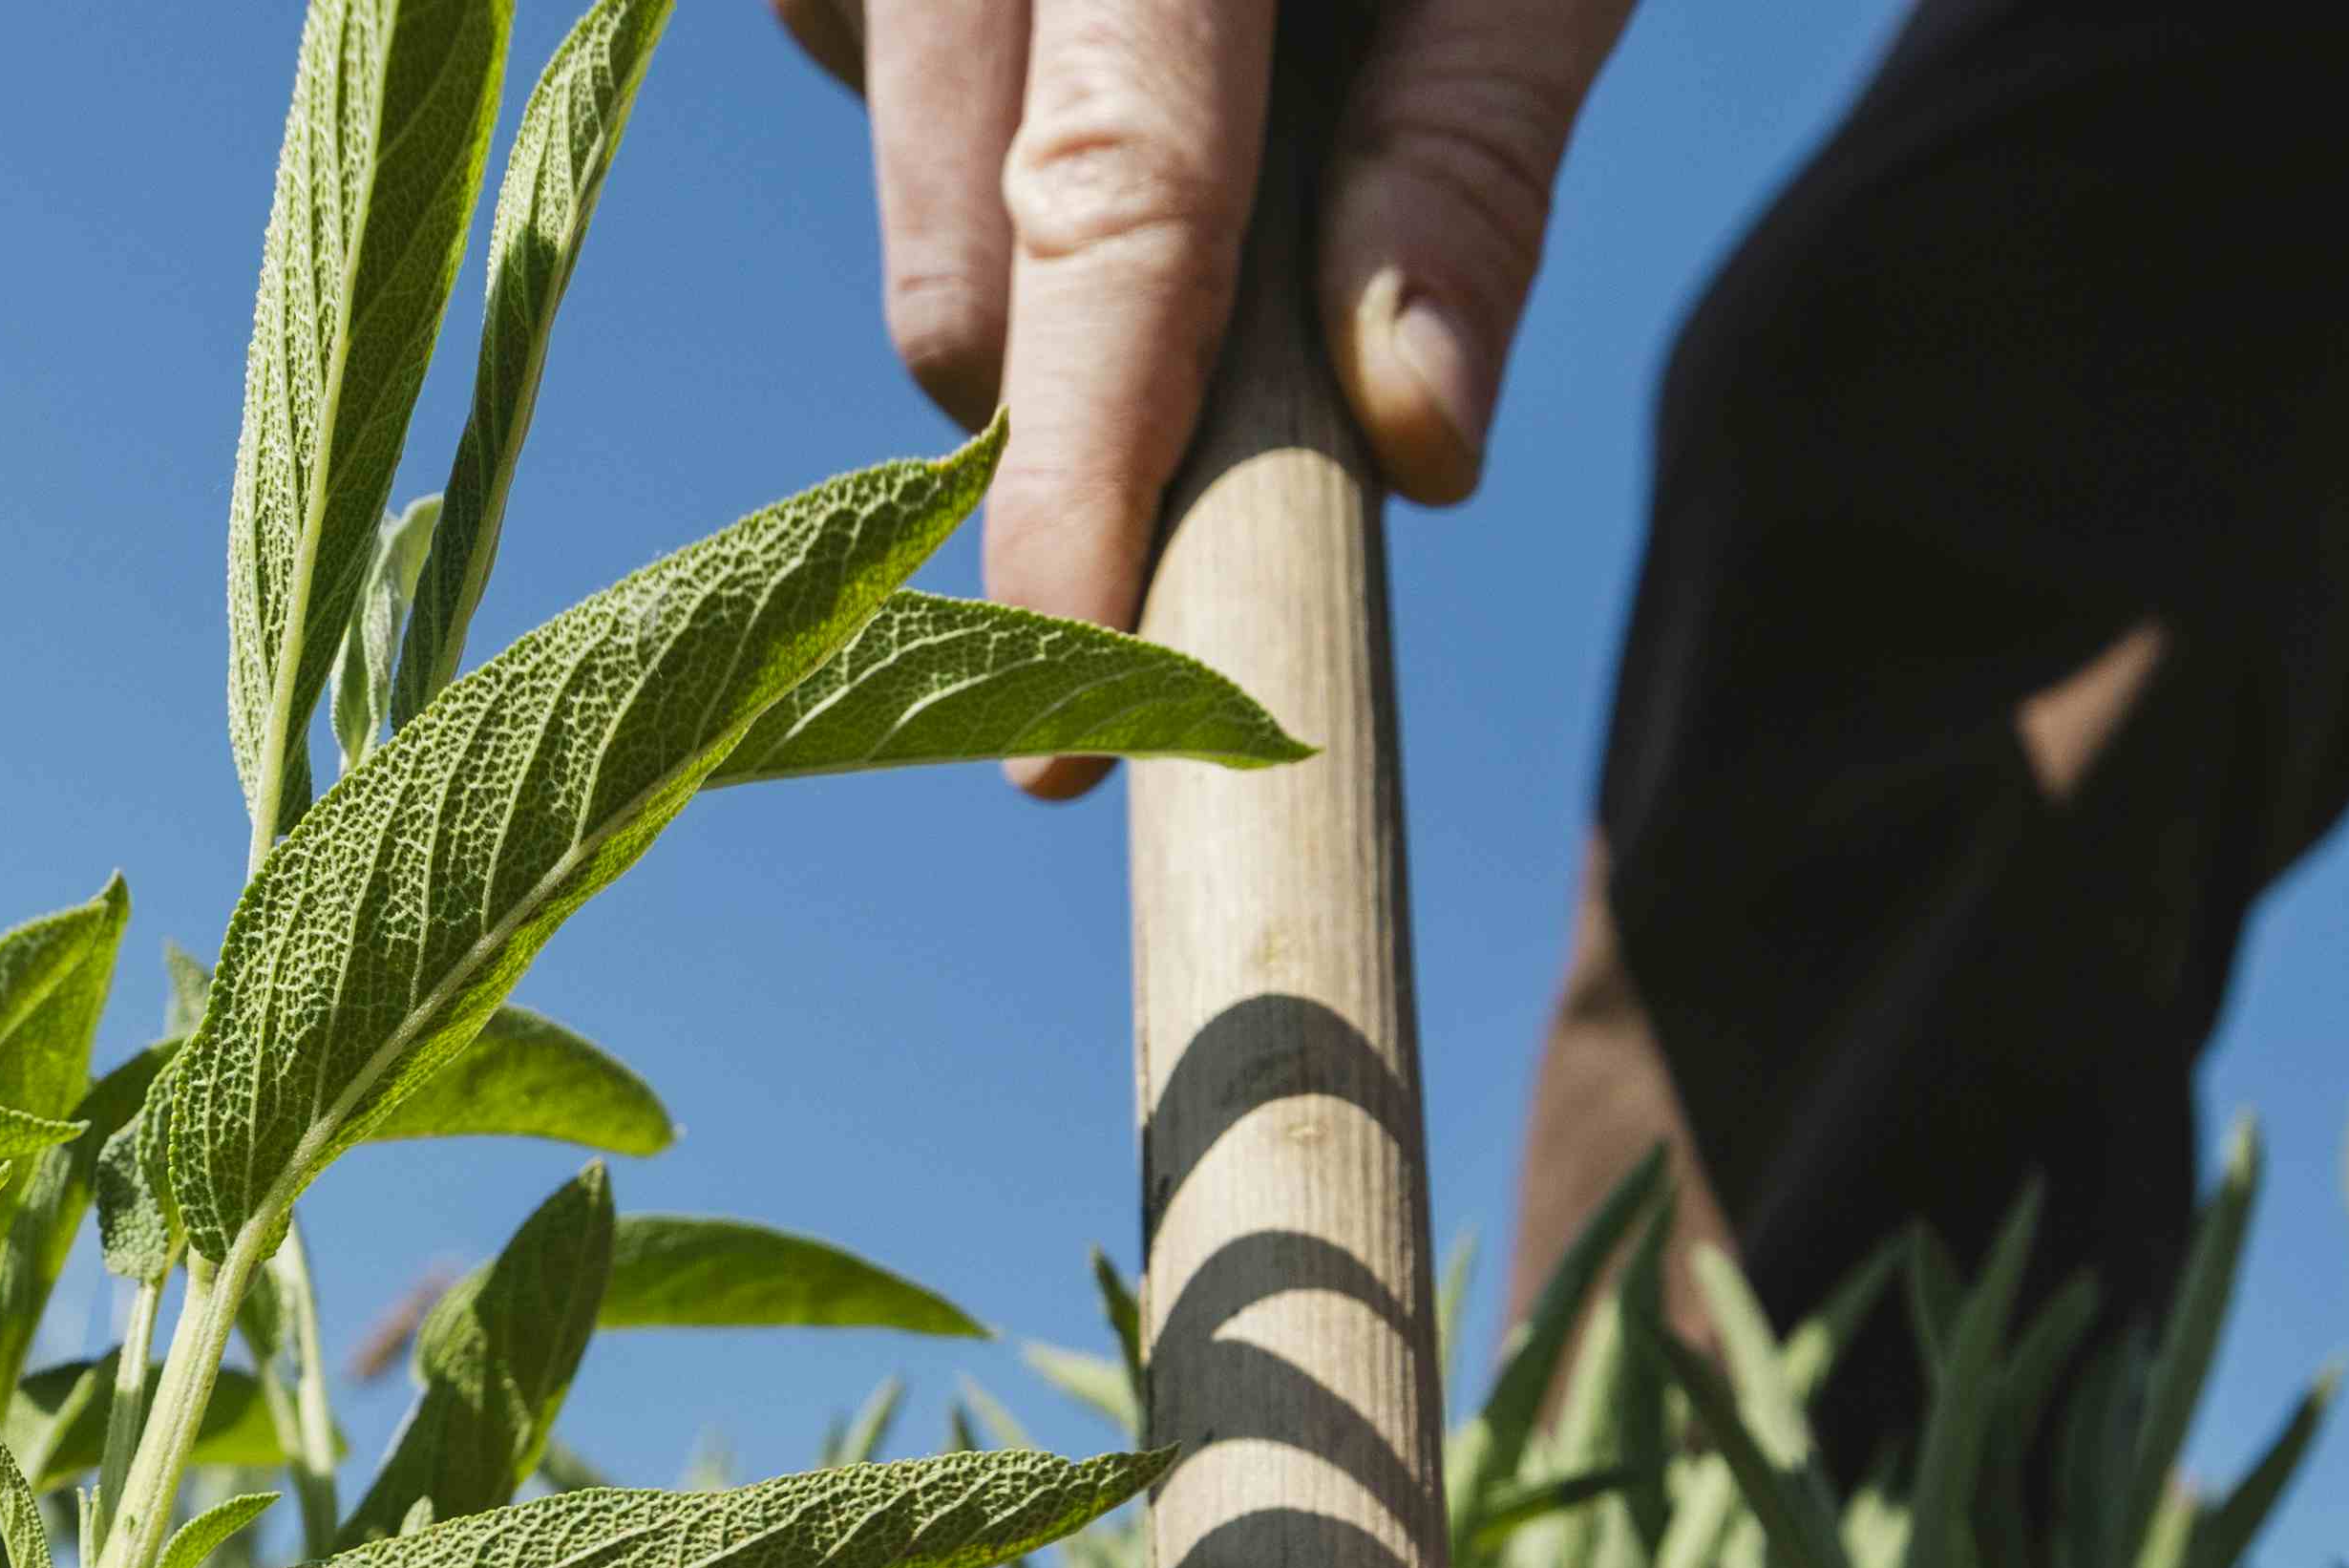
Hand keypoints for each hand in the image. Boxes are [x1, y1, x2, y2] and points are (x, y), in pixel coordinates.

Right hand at [773, 0, 1632, 779]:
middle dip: (1057, 358)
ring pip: (873, 97)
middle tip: (1212, 337)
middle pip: (953, 213)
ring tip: (1187, 47)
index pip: (1113, 205)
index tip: (1070, 719)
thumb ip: (1476, 144)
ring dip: (1000, 169)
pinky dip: (949, 46)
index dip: (1086, 478)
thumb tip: (1413, 444)